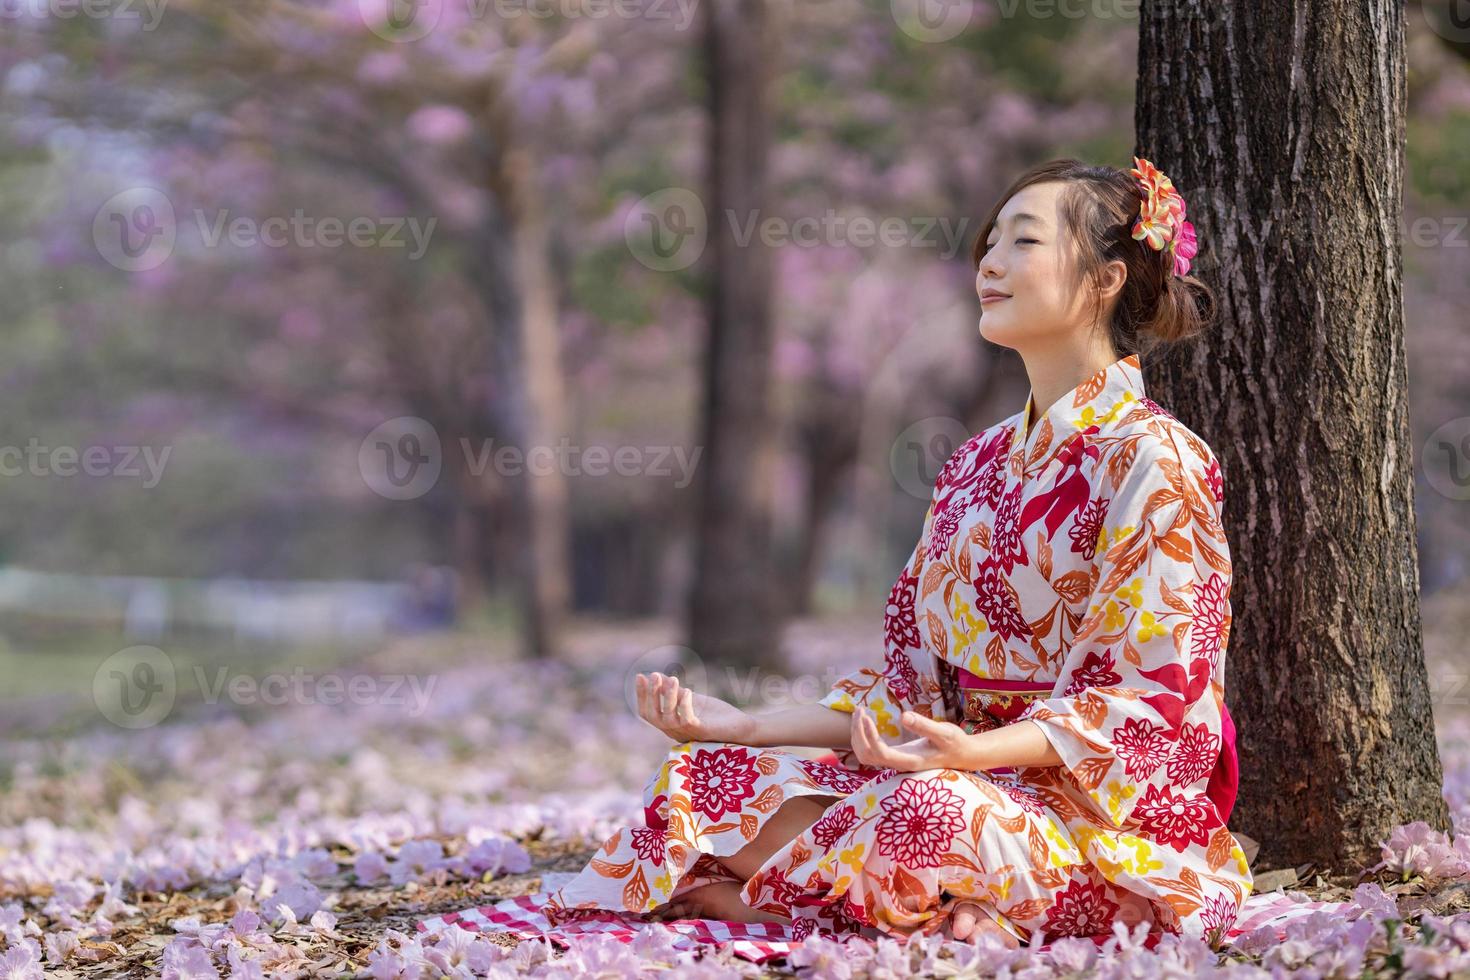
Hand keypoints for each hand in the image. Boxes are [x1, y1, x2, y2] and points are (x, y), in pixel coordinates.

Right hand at [635, 672, 755, 744]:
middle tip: (654, 675)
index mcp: (670, 724)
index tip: (640, 675)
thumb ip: (674, 691)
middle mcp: (675, 732)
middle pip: (653, 717)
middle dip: (650, 695)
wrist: (742, 727)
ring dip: (668, 697)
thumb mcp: (691, 699)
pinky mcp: (702, 733)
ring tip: (674, 679)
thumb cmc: (716, 715)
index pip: (647, 713)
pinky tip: (688, 691)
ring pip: (667, 719)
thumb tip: (656, 675)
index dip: (641, 695)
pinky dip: (684, 705)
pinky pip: (687, 720)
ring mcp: (687, 734)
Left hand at [849, 705, 979, 771]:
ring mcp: (896, 761)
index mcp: (910, 760)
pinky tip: (865, 720)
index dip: (869, 736)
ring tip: (859, 712)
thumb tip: (903, 716)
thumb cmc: (955, 743)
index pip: (881, 753)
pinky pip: (870, 751)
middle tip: (860, 709)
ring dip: (858, 734)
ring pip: (865, 755)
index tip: (866, 715)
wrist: (962, 755)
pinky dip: (862, 736)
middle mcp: (899, 764)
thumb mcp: (944, 732)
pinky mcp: (895, 755)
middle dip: (859, 733)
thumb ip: (925, 726)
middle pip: (867, 755)